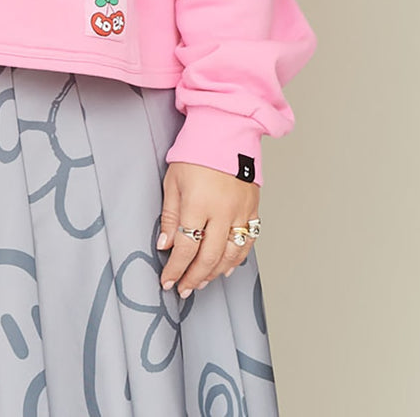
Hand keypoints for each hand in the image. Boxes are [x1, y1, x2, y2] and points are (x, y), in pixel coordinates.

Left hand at [157, 161, 259, 296]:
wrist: (226, 130)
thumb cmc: (195, 152)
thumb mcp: (173, 180)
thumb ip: (170, 215)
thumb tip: (166, 245)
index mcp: (198, 202)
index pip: (187, 246)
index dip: (175, 268)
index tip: (167, 281)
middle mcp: (223, 211)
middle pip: (209, 256)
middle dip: (194, 277)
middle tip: (183, 289)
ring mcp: (241, 211)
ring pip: (231, 254)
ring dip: (215, 273)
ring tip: (201, 282)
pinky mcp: (253, 209)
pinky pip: (248, 242)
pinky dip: (237, 259)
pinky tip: (226, 268)